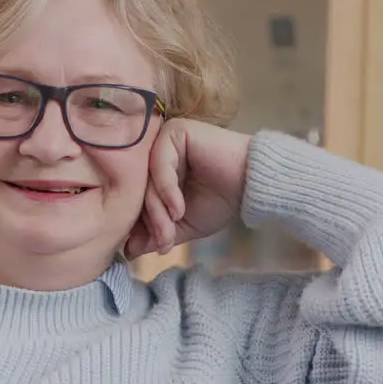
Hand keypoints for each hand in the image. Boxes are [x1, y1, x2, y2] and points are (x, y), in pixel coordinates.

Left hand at [124, 118, 251, 259]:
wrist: (254, 184)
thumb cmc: (222, 200)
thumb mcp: (183, 223)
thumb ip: (156, 233)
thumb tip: (128, 251)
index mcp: (154, 169)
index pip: (135, 197)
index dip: (141, 226)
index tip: (151, 248)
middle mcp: (155, 151)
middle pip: (139, 190)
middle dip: (151, 222)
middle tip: (164, 244)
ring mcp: (163, 139)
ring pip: (147, 181)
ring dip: (158, 212)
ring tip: (171, 232)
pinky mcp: (175, 132)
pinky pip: (160, 166)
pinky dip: (167, 192)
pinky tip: (179, 210)